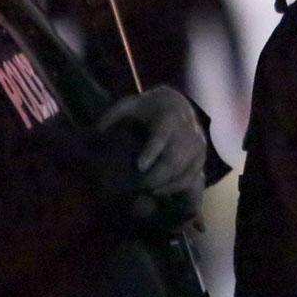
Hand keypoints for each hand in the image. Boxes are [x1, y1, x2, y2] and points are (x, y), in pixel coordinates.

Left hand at [98, 86, 207, 206]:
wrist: (178, 104)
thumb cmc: (148, 108)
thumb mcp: (129, 105)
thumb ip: (112, 116)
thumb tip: (95, 133)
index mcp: (169, 115)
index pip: (162, 136)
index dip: (151, 152)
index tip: (139, 166)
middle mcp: (188, 130)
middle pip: (174, 160)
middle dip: (156, 177)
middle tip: (138, 186)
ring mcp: (197, 145)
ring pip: (184, 172)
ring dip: (165, 185)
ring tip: (146, 191)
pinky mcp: (201, 157)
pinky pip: (191, 178)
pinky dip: (175, 187)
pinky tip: (159, 192)